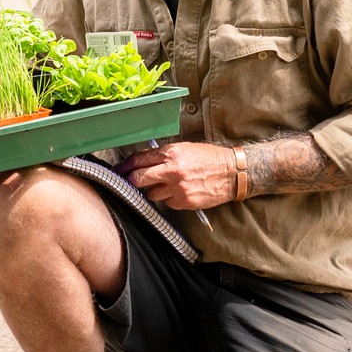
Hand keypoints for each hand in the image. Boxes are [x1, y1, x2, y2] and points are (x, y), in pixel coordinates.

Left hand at [116, 142, 233, 210]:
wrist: (232, 173)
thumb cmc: (210, 158)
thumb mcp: (185, 148)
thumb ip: (164, 155)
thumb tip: (143, 161)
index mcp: (171, 153)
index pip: (139, 159)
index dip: (125, 166)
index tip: (119, 170)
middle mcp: (172, 170)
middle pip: (138, 179)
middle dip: (131, 181)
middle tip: (129, 182)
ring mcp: (178, 188)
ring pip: (151, 194)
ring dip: (153, 191)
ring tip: (164, 185)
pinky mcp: (184, 201)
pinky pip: (167, 203)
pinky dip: (169, 199)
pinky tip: (179, 192)